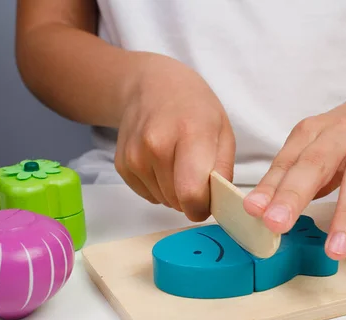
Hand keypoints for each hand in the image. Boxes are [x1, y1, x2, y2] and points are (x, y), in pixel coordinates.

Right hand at [115, 54, 234, 221]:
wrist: (151, 86)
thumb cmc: (194, 108)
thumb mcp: (223, 131)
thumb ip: (223, 169)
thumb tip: (218, 202)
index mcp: (189, 134)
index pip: (191, 193)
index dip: (202, 207)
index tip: (208, 202)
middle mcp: (156, 145)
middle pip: (177, 201)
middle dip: (191, 199)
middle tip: (197, 176)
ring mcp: (135, 155)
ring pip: (162, 201)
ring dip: (175, 194)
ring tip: (180, 164)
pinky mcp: (122, 164)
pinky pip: (148, 195)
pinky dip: (159, 188)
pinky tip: (163, 164)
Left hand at [243, 91, 345, 267]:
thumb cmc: (341, 140)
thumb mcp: (310, 149)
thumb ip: (287, 178)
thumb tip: (258, 212)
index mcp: (314, 130)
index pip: (289, 160)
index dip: (271, 186)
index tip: (254, 211)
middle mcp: (345, 134)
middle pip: (318, 162)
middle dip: (296, 195)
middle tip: (277, 225)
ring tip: (336, 251)